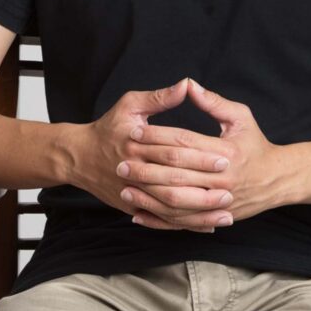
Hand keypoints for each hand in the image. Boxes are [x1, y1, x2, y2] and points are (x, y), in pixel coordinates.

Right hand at [73, 78, 234, 231]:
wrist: (79, 157)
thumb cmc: (108, 127)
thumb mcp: (130, 104)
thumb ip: (159, 97)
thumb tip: (187, 85)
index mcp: (137, 143)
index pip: (174, 149)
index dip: (201, 155)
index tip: (226, 158)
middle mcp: (135, 170)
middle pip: (174, 182)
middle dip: (203, 187)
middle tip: (231, 189)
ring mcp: (133, 192)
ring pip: (170, 208)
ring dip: (198, 213)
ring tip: (226, 214)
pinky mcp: (133, 207)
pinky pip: (162, 220)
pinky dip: (184, 225)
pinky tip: (206, 226)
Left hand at [122, 78, 284, 230]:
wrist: (276, 179)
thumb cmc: (256, 144)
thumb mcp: (240, 117)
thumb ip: (213, 101)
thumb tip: (187, 84)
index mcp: (227, 151)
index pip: (184, 143)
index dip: (158, 137)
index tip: (135, 131)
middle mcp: (222, 179)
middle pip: (176, 173)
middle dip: (146, 167)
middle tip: (121, 161)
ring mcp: (217, 202)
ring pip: (175, 202)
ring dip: (147, 194)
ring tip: (125, 184)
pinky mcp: (213, 217)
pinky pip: (180, 222)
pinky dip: (157, 219)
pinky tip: (138, 212)